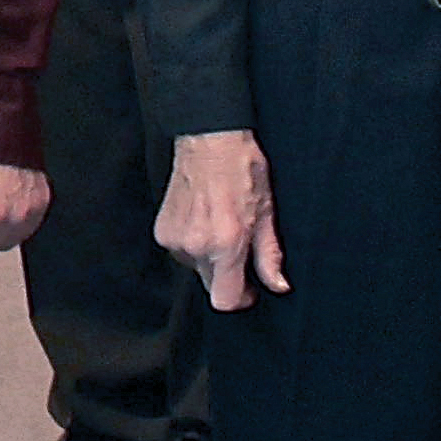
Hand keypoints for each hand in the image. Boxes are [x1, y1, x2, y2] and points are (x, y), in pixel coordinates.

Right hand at [157, 129, 288, 311]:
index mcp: (225, 244)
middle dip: (227, 274)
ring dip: (209, 258)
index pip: (224, 300)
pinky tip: (203, 220)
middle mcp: (196, 245)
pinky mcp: (162, 231)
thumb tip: (278, 286)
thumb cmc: (242, 170)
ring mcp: (174, 239)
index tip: (249, 287)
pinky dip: (193, 244)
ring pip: (196, 267)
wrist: (208, 140)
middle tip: (239, 246)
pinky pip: (181, 252)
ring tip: (220, 227)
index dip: (240, 299)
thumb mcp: (267, 212)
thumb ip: (270, 255)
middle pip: (211, 285)